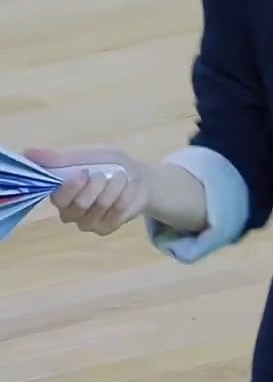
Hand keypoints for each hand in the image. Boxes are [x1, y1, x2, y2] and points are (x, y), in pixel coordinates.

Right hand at [23, 146, 153, 237]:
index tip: (85, 172)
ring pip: (99, 207)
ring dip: (114, 186)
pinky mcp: (105, 229)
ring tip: (121, 176)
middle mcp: (69, 213)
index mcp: (60, 194)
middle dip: (96, 185)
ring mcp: (87, 223)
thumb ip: (58, 157)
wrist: (137, 177)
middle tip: (105, 173)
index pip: (57, 198)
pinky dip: (126, 194)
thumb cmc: (106, 165)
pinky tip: (129, 186)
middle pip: (79, 205)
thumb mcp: (85, 155)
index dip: (72, 186)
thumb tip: (26, 152)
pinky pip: (117, 212)